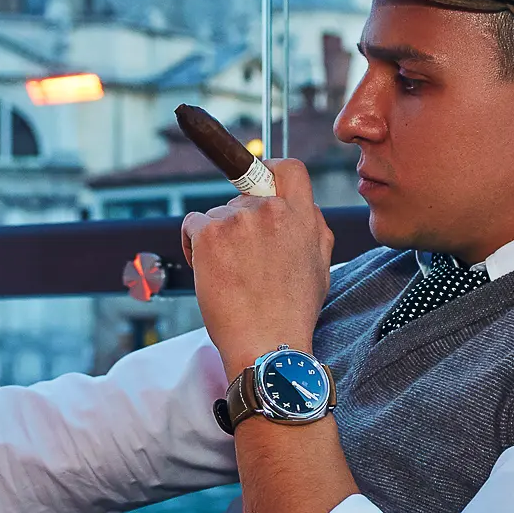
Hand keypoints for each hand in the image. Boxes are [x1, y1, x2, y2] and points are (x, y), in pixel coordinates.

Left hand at [181, 158, 332, 371]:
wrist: (266, 343)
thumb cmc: (291, 313)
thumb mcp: (320, 266)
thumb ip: (312, 230)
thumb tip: (302, 208)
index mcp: (302, 216)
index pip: (288, 168)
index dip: (271, 170)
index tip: (260, 179)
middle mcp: (271, 211)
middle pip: (245, 195)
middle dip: (240, 220)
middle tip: (243, 257)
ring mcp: (238, 220)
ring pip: (217, 214)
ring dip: (218, 237)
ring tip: (230, 274)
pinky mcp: (210, 233)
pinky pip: (193, 224)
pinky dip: (194, 244)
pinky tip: (208, 270)